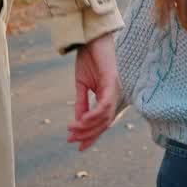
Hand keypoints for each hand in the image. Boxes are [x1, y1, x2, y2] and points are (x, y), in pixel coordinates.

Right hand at [67, 33, 119, 151]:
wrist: (90, 39)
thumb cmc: (88, 59)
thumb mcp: (81, 85)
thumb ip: (82, 103)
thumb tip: (78, 122)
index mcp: (108, 96)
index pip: (102, 122)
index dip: (91, 136)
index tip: (79, 147)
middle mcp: (114, 95)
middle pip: (105, 123)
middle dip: (88, 134)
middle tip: (71, 140)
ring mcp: (115, 89)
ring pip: (105, 117)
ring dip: (87, 126)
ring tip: (72, 129)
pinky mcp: (112, 82)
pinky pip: (105, 104)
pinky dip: (93, 114)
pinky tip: (82, 120)